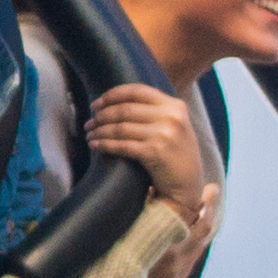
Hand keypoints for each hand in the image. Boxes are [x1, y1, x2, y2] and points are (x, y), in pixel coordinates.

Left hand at [82, 84, 220, 234]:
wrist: (188, 186)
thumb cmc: (175, 154)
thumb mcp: (174, 125)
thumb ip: (154, 110)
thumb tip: (116, 100)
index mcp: (175, 106)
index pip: (137, 91)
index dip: (112, 95)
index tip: (97, 104)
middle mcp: (171, 117)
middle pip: (124, 109)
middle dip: (101, 116)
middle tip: (89, 123)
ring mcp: (164, 134)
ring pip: (120, 127)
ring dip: (99, 130)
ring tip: (89, 134)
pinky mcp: (155, 152)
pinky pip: (121, 145)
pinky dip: (104, 144)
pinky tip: (95, 145)